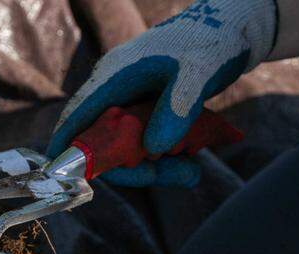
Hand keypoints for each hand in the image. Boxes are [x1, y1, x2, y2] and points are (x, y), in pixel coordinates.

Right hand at [46, 0, 275, 186]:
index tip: (68, 179)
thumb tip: (153, 150)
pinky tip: (189, 160)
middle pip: (102, 142)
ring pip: (126, 147)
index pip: (77, 117)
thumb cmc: (211, 42)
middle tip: (160, 175)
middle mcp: (114, 90)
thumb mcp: (199, 73)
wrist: (231, 29)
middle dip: (129, 166)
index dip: (68, 149)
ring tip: (190, 172)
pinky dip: (163, 157)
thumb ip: (177, 108)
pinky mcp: (146, 110)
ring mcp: (129, 101)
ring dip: (154, 166)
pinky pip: (144, 142)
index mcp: (113, 77)